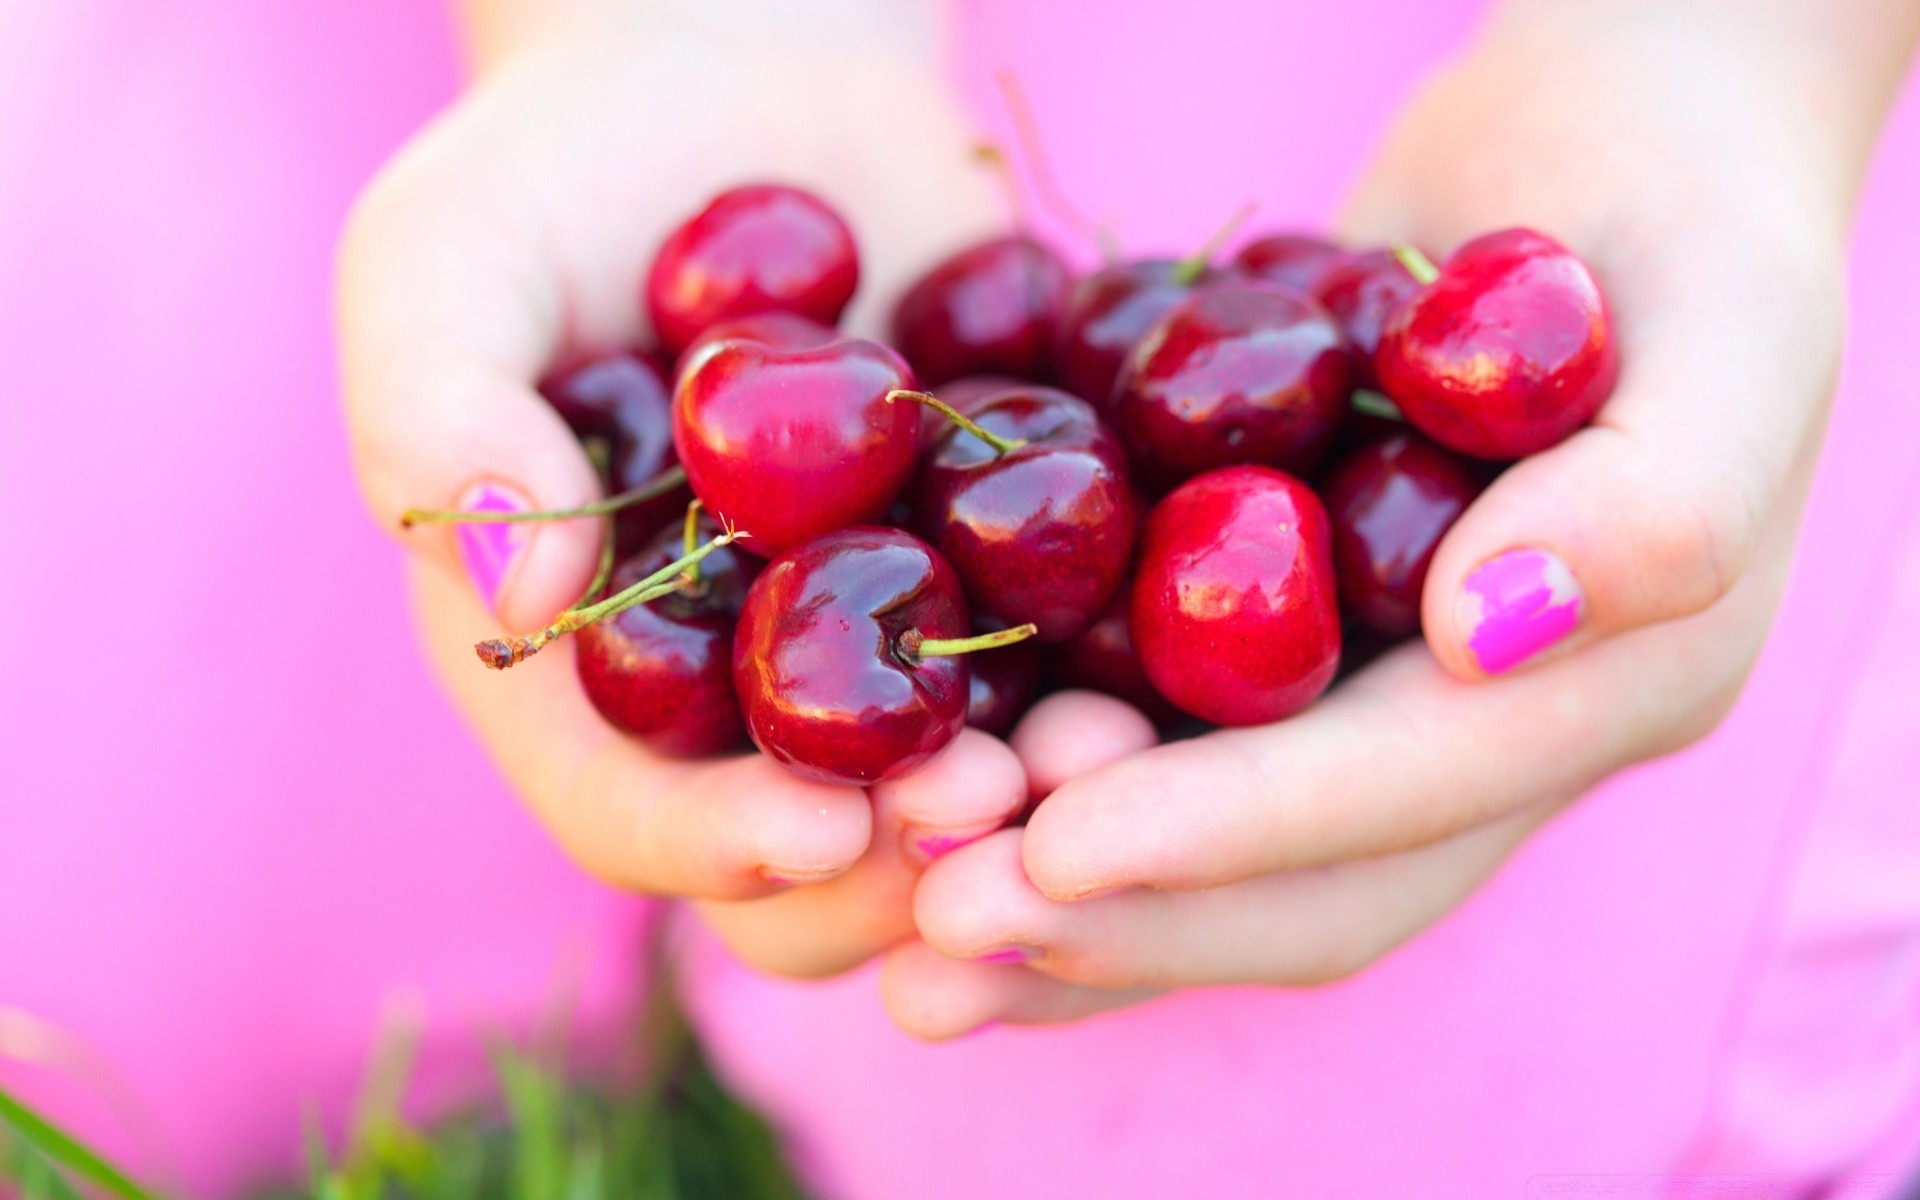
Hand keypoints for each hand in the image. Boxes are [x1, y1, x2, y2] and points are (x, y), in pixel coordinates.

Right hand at [337, 2, 1019, 977]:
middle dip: (892, 861)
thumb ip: (439, 414)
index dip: (708, 841)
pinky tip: (1169, 678)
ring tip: (1102, 764)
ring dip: (1030, 811)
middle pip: (802, 850)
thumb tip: (522, 594)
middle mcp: (729, 687)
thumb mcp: (446, 257)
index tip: (814, 825)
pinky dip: (1115, 692)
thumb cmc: (561, 169)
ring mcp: (871, 640)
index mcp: (575, 663)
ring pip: (949, 792)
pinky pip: (1061, 664)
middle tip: (989, 814)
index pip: (624, 806)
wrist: (751, 82)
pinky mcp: (994, 572)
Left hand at [884, 3, 1913, 1037]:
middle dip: (1119, 917)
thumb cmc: (1684, 211)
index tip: (1057, 847)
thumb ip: (1653, 498)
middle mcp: (1490, 738)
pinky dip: (1047, 796)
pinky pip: (1162, 749)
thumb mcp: (1728, 323)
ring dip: (1058, 901)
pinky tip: (922, 811)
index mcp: (1610, 694)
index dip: (1232, 834)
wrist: (1601, 145)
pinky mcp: (1290, 649)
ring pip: (1217, 856)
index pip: (1402, 797)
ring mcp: (1381, 702)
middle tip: (931, 926)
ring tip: (898, 926)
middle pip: (1301, 885)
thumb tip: (1487, 636)